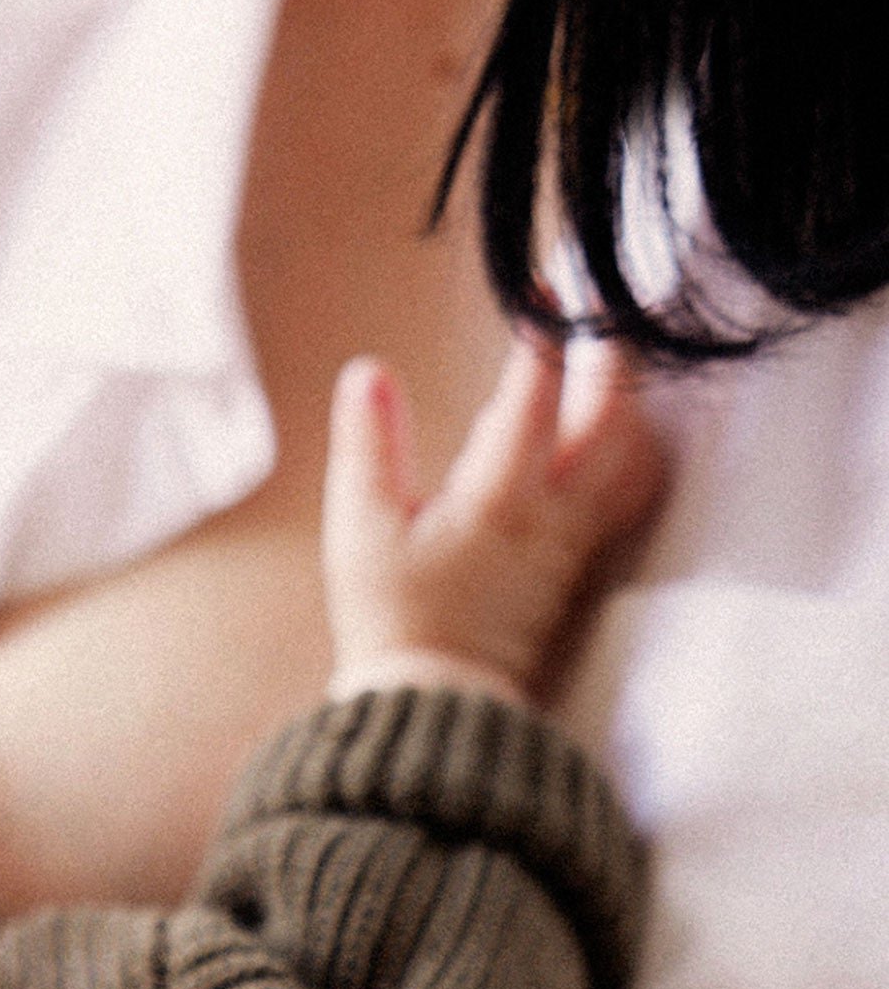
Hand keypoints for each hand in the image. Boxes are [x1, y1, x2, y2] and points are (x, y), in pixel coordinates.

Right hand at [323, 336, 665, 705]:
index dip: (544, 331)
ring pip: (629, 454)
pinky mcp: (574, 565)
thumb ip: (367, 446)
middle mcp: (551, 514)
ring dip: (626, 398)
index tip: (545, 281)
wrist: (435, 708)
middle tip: (596, 300)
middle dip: (610, 350)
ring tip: (607, 356)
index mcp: (498, 499)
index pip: (534, 395)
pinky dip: (625, 446)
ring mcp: (572, 541)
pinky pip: (622, 491)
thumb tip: (367, 372)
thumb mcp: (360, 531)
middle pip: (612, 416)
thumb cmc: (393, 620)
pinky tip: (609, 432)